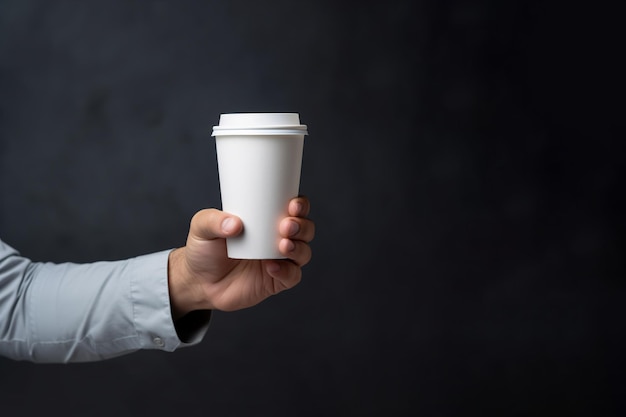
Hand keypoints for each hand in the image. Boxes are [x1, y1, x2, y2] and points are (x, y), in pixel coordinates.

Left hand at [167, 197, 313, 318]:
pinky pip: (292, 276)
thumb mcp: (202, 228)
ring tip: (282, 246)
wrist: (198, 282)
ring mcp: (279, 260)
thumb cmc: (204, 250)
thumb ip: (213, 221)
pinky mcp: (275, 281)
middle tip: (286, 226)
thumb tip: (234, 224)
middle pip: (305, 229)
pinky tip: (272, 267)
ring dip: (298, 248)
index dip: (300, 205)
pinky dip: (287, 271)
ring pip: (303, 252)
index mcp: (266, 220)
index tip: (292, 205)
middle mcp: (277, 239)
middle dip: (302, 226)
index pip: (293, 208)